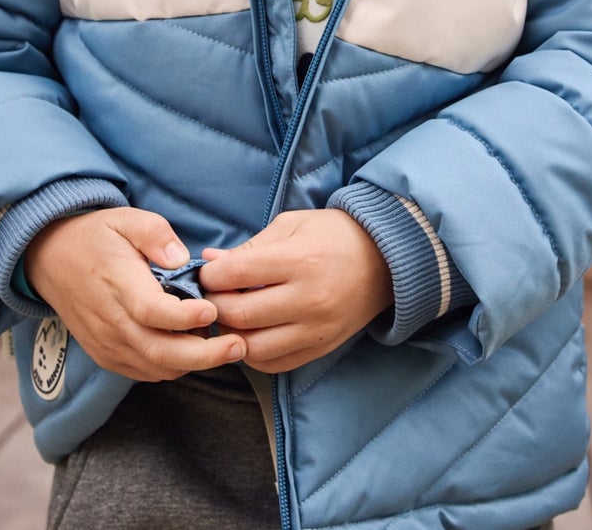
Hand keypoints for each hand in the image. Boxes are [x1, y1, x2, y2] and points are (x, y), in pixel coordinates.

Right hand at [24, 208, 246, 380]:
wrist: (51, 259)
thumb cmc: (97, 237)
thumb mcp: (126, 218)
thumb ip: (155, 233)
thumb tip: (181, 258)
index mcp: (116, 283)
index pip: (151, 311)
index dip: (184, 317)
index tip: (213, 310)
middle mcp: (110, 321)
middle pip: (159, 352)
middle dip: (204, 355)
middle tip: (239, 345)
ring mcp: (107, 343)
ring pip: (156, 367)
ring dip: (193, 362)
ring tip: (225, 345)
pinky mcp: (107, 355)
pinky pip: (146, 371)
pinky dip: (174, 366)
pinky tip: (195, 347)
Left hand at [199, 209, 392, 372]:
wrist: (386, 259)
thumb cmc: (334, 234)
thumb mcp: (292, 225)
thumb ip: (250, 247)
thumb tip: (210, 262)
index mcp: (299, 261)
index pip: (237, 274)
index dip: (210, 276)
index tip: (205, 273)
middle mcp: (308, 299)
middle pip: (239, 314)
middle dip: (213, 306)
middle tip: (210, 297)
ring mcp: (316, 329)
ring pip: (253, 347)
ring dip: (231, 334)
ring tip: (229, 317)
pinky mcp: (322, 348)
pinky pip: (275, 364)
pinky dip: (254, 354)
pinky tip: (250, 334)